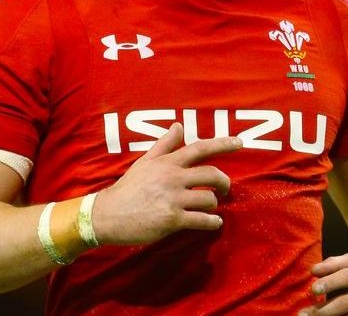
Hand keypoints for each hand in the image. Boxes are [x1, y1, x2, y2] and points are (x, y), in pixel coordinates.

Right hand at [92, 123, 241, 245]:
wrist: (108, 214)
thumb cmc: (128, 188)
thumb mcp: (145, 162)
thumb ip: (164, 144)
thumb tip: (178, 126)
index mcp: (167, 162)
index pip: (200, 148)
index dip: (222, 144)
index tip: (240, 143)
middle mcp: (173, 177)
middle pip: (211, 174)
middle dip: (224, 181)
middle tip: (225, 187)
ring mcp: (173, 199)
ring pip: (209, 198)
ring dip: (214, 204)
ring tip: (210, 207)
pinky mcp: (172, 219)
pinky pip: (202, 220)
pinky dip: (212, 222)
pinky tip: (213, 222)